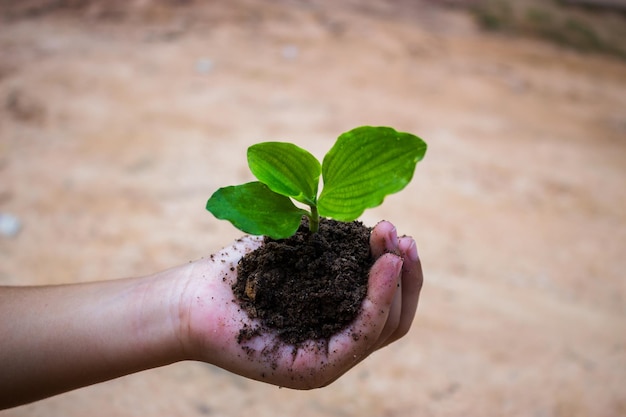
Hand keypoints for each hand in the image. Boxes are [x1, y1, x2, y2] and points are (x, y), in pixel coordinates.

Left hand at [179, 220, 422, 388]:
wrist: (194, 297)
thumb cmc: (242, 271)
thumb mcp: (301, 250)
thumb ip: (339, 245)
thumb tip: (382, 226)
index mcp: (338, 319)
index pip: (387, 303)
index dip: (401, 269)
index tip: (397, 232)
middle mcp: (337, 342)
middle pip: (395, 318)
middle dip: (405, 273)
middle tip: (400, 236)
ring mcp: (328, 360)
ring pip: (386, 328)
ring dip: (397, 284)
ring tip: (394, 247)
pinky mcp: (314, 370)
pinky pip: (361, 336)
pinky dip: (378, 301)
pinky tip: (383, 267)